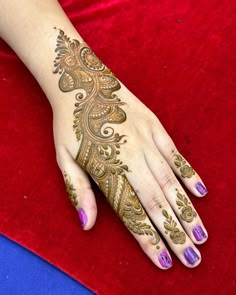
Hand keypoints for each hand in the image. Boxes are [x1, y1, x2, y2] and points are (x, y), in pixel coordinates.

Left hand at [53, 29, 207, 269]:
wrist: (82, 83)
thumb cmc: (71, 124)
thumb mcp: (64, 158)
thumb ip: (78, 190)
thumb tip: (87, 225)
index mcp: (107, 170)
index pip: (131, 213)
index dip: (148, 239)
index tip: (164, 260)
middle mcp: (131, 158)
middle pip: (156, 203)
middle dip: (175, 233)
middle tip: (192, 257)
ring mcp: (146, 141)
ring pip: (170, 182)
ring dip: (186, 210)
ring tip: (200, 233)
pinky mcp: (155, 126)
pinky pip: (175, 154)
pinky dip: (188, 174)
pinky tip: (200, 192)